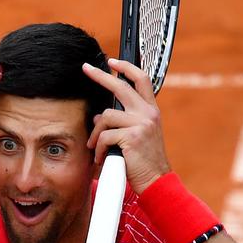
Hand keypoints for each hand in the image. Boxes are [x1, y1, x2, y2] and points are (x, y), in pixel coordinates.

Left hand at [82, 59, 170, 193]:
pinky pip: (105, 136)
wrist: (156, 181)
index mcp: (151, 111)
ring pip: (106, 116)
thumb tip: (98, 116)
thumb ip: (121, 123)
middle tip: (86, 68)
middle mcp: (148, 113)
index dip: (126, 68)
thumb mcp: (136, 137)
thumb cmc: (143, 161)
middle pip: (121, 86)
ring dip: (96, 133)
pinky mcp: (132, 137)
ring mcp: (141, 124)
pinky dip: (99, 148)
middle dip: (100, 75)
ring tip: (95, 147)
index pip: (141, 80)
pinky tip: (102, 158)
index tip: (112, 61)